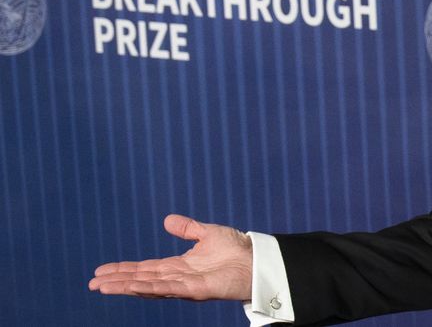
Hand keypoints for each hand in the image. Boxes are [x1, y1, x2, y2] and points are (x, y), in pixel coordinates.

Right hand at [89, 214, 253, 300]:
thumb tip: (167, 220)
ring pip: (149, 287)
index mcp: (178, 265)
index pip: (145, 269)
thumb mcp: (208, 234)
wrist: (258, 259)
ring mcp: (186, 285)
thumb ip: (188, 229)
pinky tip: (131, 287)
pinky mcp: (197, 290)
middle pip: (141, 280)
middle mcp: (178, 277)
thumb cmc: (238, 249)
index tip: (102, 271)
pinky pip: (168, 289)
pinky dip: (148, 288)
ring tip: (103, 287)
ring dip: (125, 287)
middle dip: (117, 281)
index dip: (123, 270)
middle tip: (93, 283)